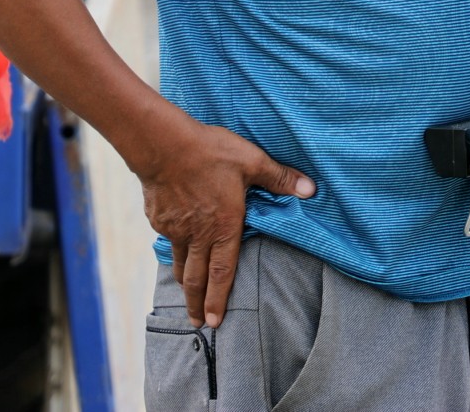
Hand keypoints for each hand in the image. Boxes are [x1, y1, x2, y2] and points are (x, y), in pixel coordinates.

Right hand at [133, 116, 314, 327]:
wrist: (164, 145)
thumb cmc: (211, 152)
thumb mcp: (252, 161)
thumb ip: (280, 178)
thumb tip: (311, 189)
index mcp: (223, 227)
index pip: (222, 273)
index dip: (219, 299)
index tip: (215, 322)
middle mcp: (198, 235)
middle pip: (197, 278)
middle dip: (198, 303)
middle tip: (199, 324)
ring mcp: (175, 228)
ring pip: (180, 263)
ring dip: (184, 283)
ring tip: (186, 297)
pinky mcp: (159, 218)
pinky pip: (168, 239)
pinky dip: (173, 249)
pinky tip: (175, 248)